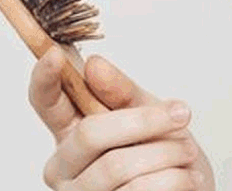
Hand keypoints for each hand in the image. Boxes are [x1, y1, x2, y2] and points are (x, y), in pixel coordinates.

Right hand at [28, 46, 214, 190]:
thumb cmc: (168, 153)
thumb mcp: (150, 113)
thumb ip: (122, 92)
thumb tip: (93, 65)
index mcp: (71, 132)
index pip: (46, 103)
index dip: (44, 79)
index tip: (53, 54)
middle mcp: (66, 167)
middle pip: (89, 134)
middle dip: (144, 121)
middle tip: (181, 115)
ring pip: (117, 166)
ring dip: (166, 153)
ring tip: (187, 153)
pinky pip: (137, 190)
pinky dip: (174, 178)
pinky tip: (187, 176)